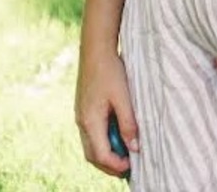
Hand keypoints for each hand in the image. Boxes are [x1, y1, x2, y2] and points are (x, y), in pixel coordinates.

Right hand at [75, 49, 138, 176]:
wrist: (96, 49)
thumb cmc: (110, 70)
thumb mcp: (123, 97)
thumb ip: (128, 123)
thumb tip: (135, 147)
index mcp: (90, 121)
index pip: (101, 155)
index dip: (116, 164)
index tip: (132, 166)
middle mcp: (82, 122)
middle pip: (93, 155)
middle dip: (109, 164)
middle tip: (128, 167)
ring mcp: (81, 115)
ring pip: (91, 145)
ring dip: (106, 153)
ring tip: (124, 153)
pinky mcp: (84, 108)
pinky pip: (91, 133)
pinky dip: (103, 141)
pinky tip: (117, 135)